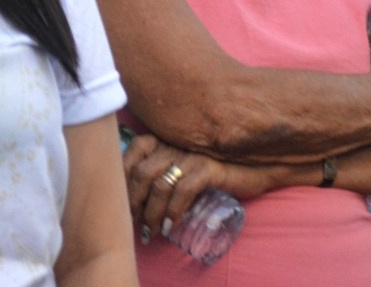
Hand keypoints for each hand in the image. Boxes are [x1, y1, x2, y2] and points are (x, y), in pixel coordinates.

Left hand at [121, 133, 267, 242]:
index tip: (120, 202)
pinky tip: (170, 226)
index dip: (122, 179)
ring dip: (152, 214)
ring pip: (160, 185)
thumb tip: (131, 197)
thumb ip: (158, 169)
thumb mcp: (180, 165)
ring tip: (151, 232)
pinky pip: (184, 191)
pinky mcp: (208, 168)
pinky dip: (173, 211)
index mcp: (164, 138)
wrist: (250, 168)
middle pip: (142, 172)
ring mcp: (192, 154)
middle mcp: (175, 142)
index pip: (132, 151)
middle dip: (134, 203)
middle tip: (135, 224)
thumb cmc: (209, 169)